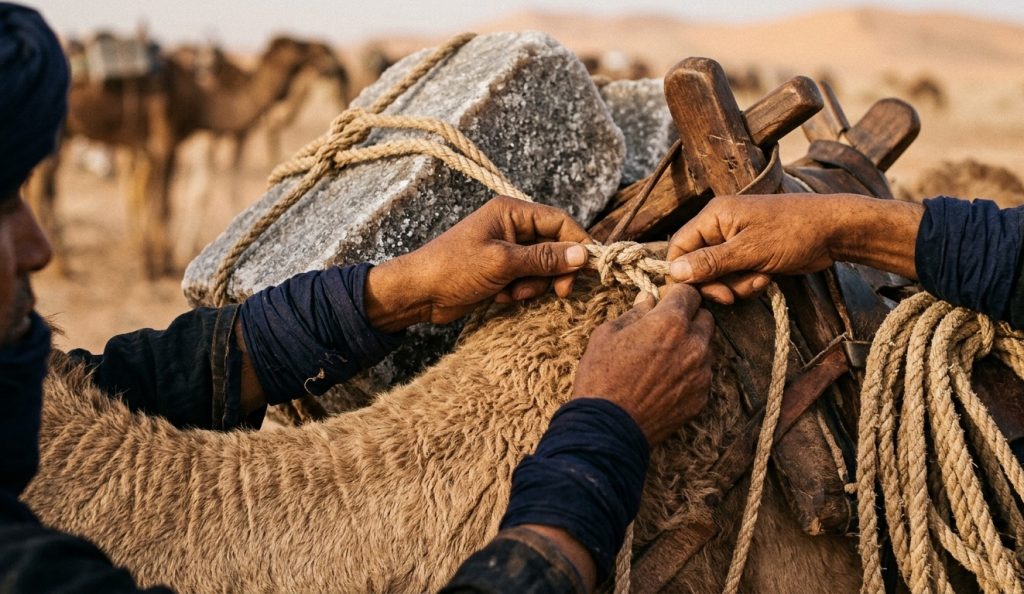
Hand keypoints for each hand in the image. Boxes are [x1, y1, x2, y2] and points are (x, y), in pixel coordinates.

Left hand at [364, 196, 590, 330]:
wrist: (419, 293)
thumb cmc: (454, 268)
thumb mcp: (503, 262)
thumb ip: (545, 258)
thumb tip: (583, 254)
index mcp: (511, 211)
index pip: (559, 222)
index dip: (577, 244)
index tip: (589, 269)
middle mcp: (512, 226)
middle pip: (555, 246)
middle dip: (555, 271)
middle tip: (559, 292)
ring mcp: (507, 249)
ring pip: (543, 267)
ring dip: (535, 284)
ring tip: (513, 293)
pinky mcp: (502, 271)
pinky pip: (528, 280)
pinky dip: (521, 291)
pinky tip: (502, 297)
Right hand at [572, 284, 713, 444]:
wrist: (607, 427)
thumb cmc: (600, 377)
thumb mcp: (607, 334)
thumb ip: (634, 312)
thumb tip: (648, 300)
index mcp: (669, 322)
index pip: (690, 292)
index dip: (675, 294)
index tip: (664, 301)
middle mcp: (693, 344)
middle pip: (705, 317)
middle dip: (688, 317)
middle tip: (665, 328)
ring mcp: (701, 372)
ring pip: (706, 346)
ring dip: (691, 344)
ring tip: (663, 357)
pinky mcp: (701, 396)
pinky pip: (702, 373)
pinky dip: (689, 371)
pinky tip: (665, 379)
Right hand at [666, 193, 921, 303]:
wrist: (834, 231)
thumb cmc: (794, 232)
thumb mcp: (749, 251)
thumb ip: (710, 262)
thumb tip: (674, 272)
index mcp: (714, 216)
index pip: (678, 248)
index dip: (684, 274)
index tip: (700, 294)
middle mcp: (720, 226)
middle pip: (697, 265)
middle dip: (716, 284)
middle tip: (732, 296)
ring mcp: (735, 240)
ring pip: (717, 274)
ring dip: (735, 285)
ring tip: (759, 280)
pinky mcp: (749, 253)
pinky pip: (735, 275)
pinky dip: (747, 282)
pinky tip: (766, 278)